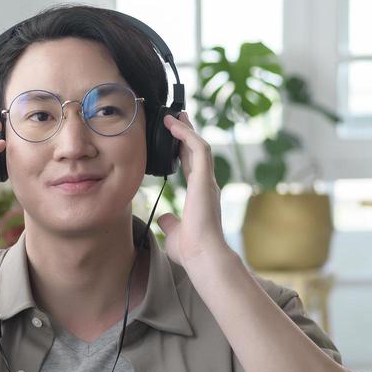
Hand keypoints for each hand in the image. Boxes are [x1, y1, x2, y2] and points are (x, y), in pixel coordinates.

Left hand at [154, 111, 234, 271]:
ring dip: (187, 130)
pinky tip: (176, 126)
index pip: (192, 165)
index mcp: (200, 195)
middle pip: (197, 151)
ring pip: (200, 146)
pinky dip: (187, 136)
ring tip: (174, 116)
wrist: (202, 255)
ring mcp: (207, 181)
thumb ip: (170, 222)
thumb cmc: (191, 249)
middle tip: (177, 117)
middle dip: (187, 133)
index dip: (183, 150)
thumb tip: (164, 218)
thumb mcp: (174, 232)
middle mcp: (206, 185)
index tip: (175, 137)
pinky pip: (199, 150)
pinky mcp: (205, 180)